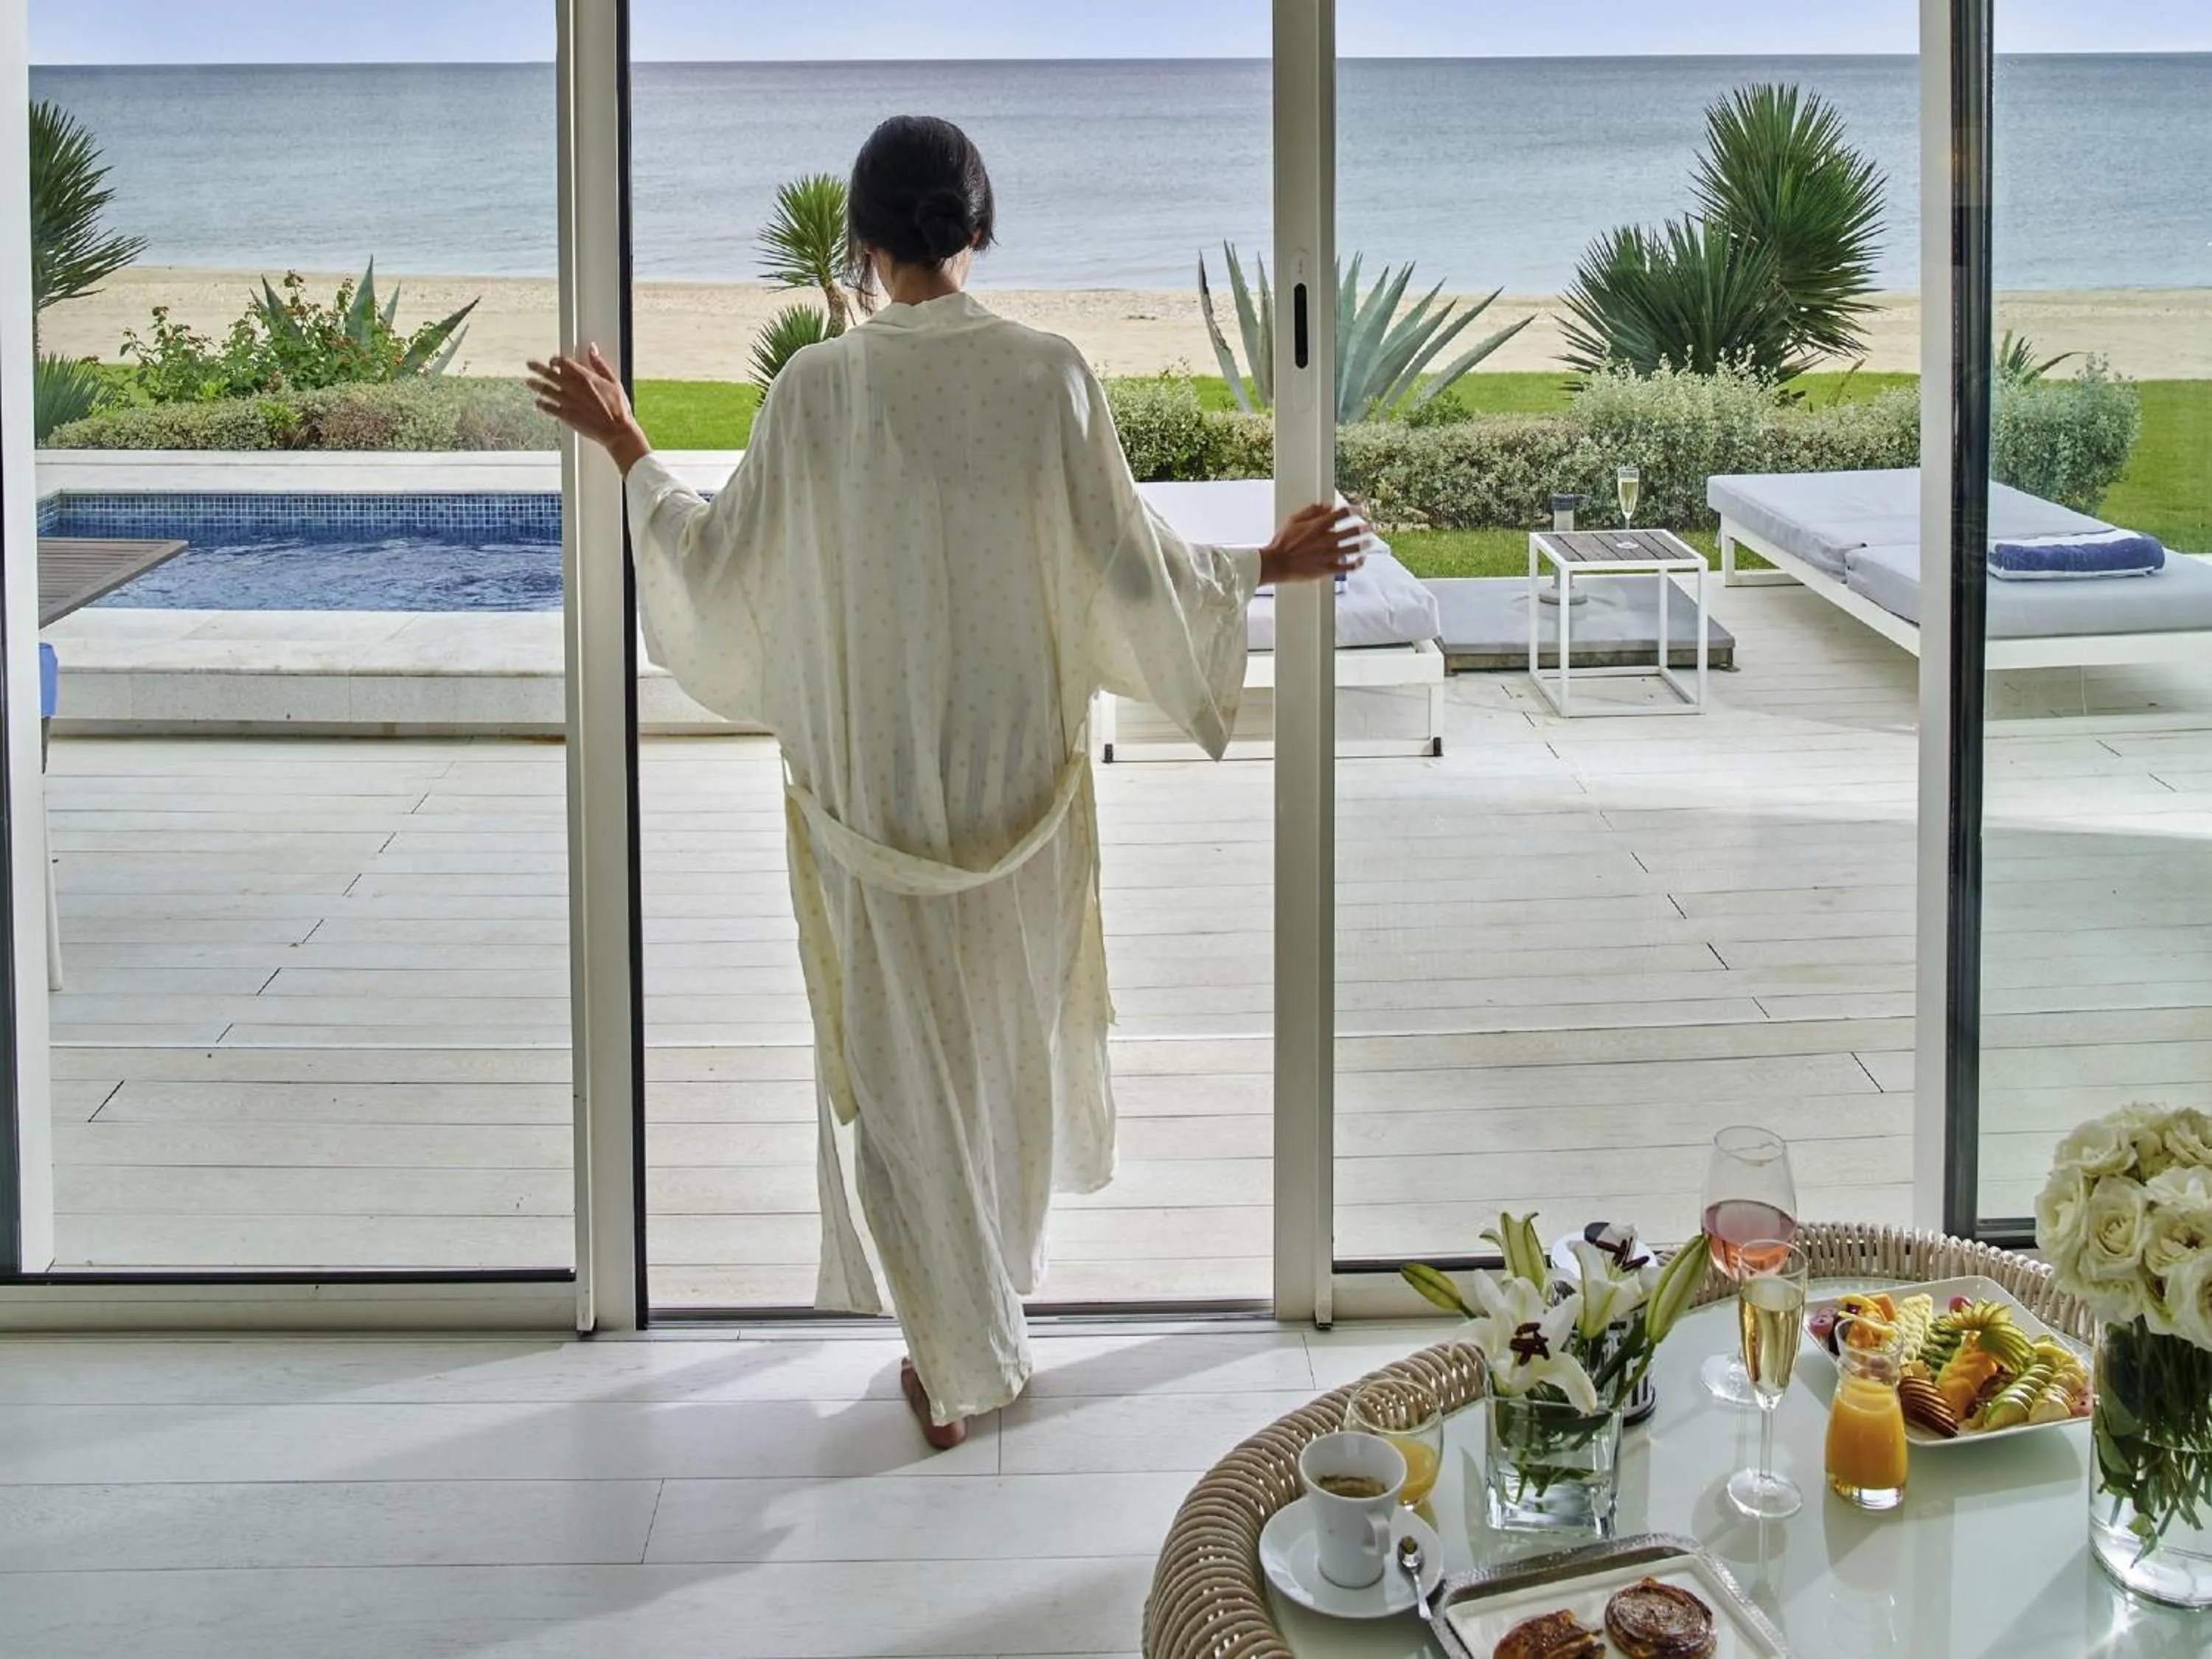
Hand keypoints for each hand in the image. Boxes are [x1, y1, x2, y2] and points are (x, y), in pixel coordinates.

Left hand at [525, 344, 650, 473]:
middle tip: (530, 365)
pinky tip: (538, 402)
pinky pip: (548, 408)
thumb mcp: (613, 381)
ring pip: (546, 389)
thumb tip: (592, 349)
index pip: (563, 362)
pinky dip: (541, 404)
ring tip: (529, 382)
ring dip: (535, 384)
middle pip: (549, 373)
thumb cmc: (618, 409)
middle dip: (537, 368)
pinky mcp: (566, 415)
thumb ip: (599, 364)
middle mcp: (573, 388)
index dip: (555, 360)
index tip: (553, 361)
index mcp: (585, 377)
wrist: (616, 431)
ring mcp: (568, 402)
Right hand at [1260, 502, 1369, 586]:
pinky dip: (1358, 562)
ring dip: (1365, 543)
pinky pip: (1348, 566)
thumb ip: (1311, 511)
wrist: (1277, 563)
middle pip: (1353, 531)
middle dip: (1365, 527)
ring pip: (1354, 548)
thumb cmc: (1283, 542)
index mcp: (1319, 525)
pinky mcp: (1328, 568)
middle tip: (1370, 526)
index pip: (1343, 514)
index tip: (1360, 510)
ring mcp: (1329, 554)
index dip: (1354, 510)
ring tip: (1370, 541)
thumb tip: (1328, 505)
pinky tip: (1362, 559)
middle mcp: (1327, 539)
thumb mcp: (1293, 520)